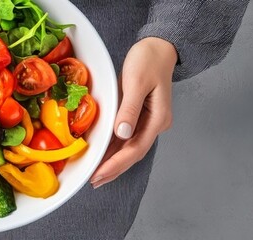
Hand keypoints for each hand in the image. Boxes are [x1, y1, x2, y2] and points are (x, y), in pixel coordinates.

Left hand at [91, 37, 176, 188]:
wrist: (159, 46)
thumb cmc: (148, 60)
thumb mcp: (136, 83)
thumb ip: (129, 110)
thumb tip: (122, 134)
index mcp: (158, 118)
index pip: (135, 149)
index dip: (116, 164)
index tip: (99, 174)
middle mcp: (155, 124)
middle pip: (133, 153)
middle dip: (113, 168)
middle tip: (93, 181)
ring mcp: (149, 121)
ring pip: (130, 147)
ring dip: (113, 161)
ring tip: (96, 175)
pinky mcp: (141, 115)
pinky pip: (127, 137)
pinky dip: (115, 148)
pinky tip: (104, 154)